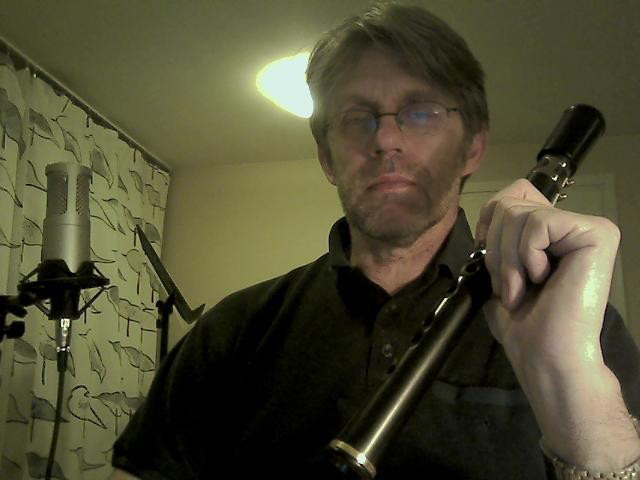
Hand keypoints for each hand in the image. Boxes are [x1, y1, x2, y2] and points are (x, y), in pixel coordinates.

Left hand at [475, 178, 619, 374]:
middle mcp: (574, 224)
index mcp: (552, 232)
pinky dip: (525, 256)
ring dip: (507, 259)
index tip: (491, 260)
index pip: (511, 194)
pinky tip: (542, 279)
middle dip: (496, 249)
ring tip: (522, 288)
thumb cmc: (523, 322)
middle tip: (512, 284)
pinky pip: (538, 223)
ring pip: (519, 213)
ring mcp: (589, 227)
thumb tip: (493, 208)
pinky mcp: (597, 233)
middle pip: (509, 203)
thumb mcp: (500, 270)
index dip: (489, 225)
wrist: (545, 354)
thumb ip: (500, 235)